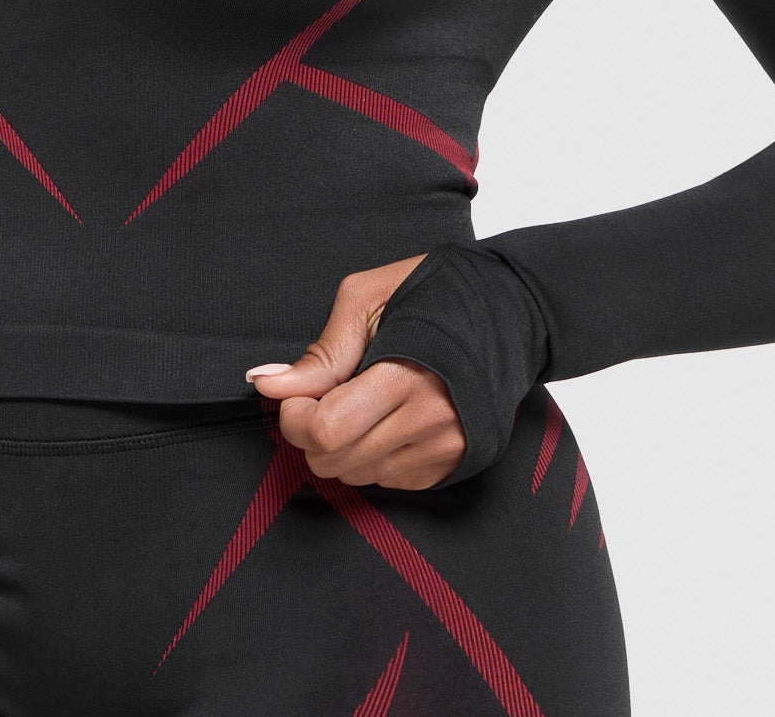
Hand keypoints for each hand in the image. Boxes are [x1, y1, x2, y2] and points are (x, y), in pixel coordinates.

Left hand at [245, 256, 465, 490]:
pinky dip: (372, 455)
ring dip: (342, 446)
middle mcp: (429, 420)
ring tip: (360, 403)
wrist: (505, 311)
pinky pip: (386, 481)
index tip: (296, 396)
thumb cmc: (434, 293)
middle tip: (324, 396)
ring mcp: (443, 448)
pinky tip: (386, 418)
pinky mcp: (451, 465)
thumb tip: (269, 384)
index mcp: (407, 374)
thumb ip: (320, 353)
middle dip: (312, 433)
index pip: (327, 429)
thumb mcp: (366, 300)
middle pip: (334, 461)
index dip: (296, 417)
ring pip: (356, 475)